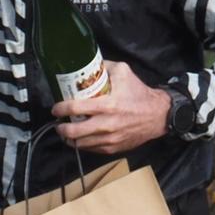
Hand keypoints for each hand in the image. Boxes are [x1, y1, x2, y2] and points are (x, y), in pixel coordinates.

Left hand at [50, 60, 170, 152]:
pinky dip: (82, 144)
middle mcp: (106, 124)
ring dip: (69, 138)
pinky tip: (81, 137)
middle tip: (59, 122)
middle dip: (61, 128)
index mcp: (107, 104)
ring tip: (67, 131)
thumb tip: (87, 64)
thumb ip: (104, 67)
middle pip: (73, 132)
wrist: (158, 115)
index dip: (60, 109)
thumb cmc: (139, 93)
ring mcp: (109, 139)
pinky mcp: (112, 148)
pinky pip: (90, 149)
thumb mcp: (124, 72)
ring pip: (79, 144)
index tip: (56, 108)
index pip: (75, 108)